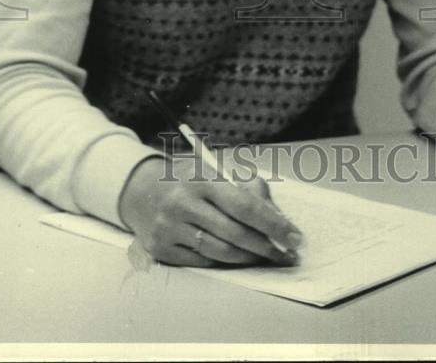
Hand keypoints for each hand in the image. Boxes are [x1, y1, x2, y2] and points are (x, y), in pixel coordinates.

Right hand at [119, 155, 302, 267]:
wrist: (141, 190)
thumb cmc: (191, 180)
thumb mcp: (216, 172)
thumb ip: (248, 189)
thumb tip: (277, 219)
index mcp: (200, 178)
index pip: (243, 205)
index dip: (273, 224)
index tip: (295, 237)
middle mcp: (182, 203)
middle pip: (234, 233)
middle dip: (266, 247)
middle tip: (287, 254)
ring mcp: (169, 228)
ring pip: (220, 252)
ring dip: (249, 258)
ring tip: (267, 257)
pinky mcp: (161, 249)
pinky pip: (203, 262)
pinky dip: (225, 262)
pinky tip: (237, 258)